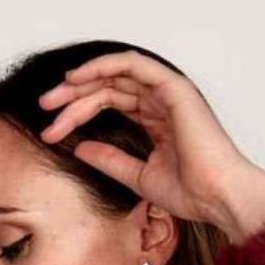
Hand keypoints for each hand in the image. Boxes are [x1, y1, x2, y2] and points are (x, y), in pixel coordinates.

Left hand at [36, 49, 264, 242]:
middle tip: (45, 109)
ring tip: (54, 99)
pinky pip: (133, 66)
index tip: (52, 131)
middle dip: (73, 96)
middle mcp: (161, 101)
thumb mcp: (138, 176)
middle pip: (109, 87)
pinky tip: (79, 78)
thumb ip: (111, 160)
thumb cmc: (192, 193)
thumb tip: (81, 148)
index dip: (78, 113)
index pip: (111, 103)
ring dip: (82, 83)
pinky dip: (104, 67)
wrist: (219, 198)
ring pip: (116, 76)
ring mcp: (168, 92)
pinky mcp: (173, 89)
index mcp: (157, 119)